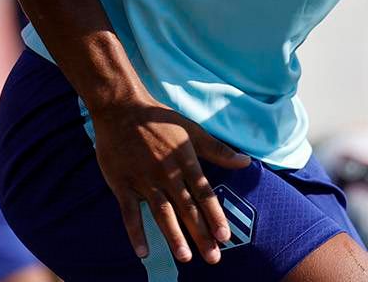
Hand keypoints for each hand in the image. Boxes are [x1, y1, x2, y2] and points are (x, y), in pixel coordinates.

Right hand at [90, 98, 252, 264]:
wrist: (121, 109)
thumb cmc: (160, 119)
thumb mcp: (192, 130)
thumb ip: (218, 150)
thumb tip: (246, 162)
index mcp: (185, 162)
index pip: (204, 194)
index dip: (215, 215)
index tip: (225, 236)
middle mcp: (167, 174)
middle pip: (187, 209)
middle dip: (201, 234)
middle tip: (213, 257)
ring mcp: (144, 181)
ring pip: (162, 214)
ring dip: (174, 237)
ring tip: (186, 257)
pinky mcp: (122, 184)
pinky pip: (130, 212)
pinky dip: (135, 232)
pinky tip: (143, 252)